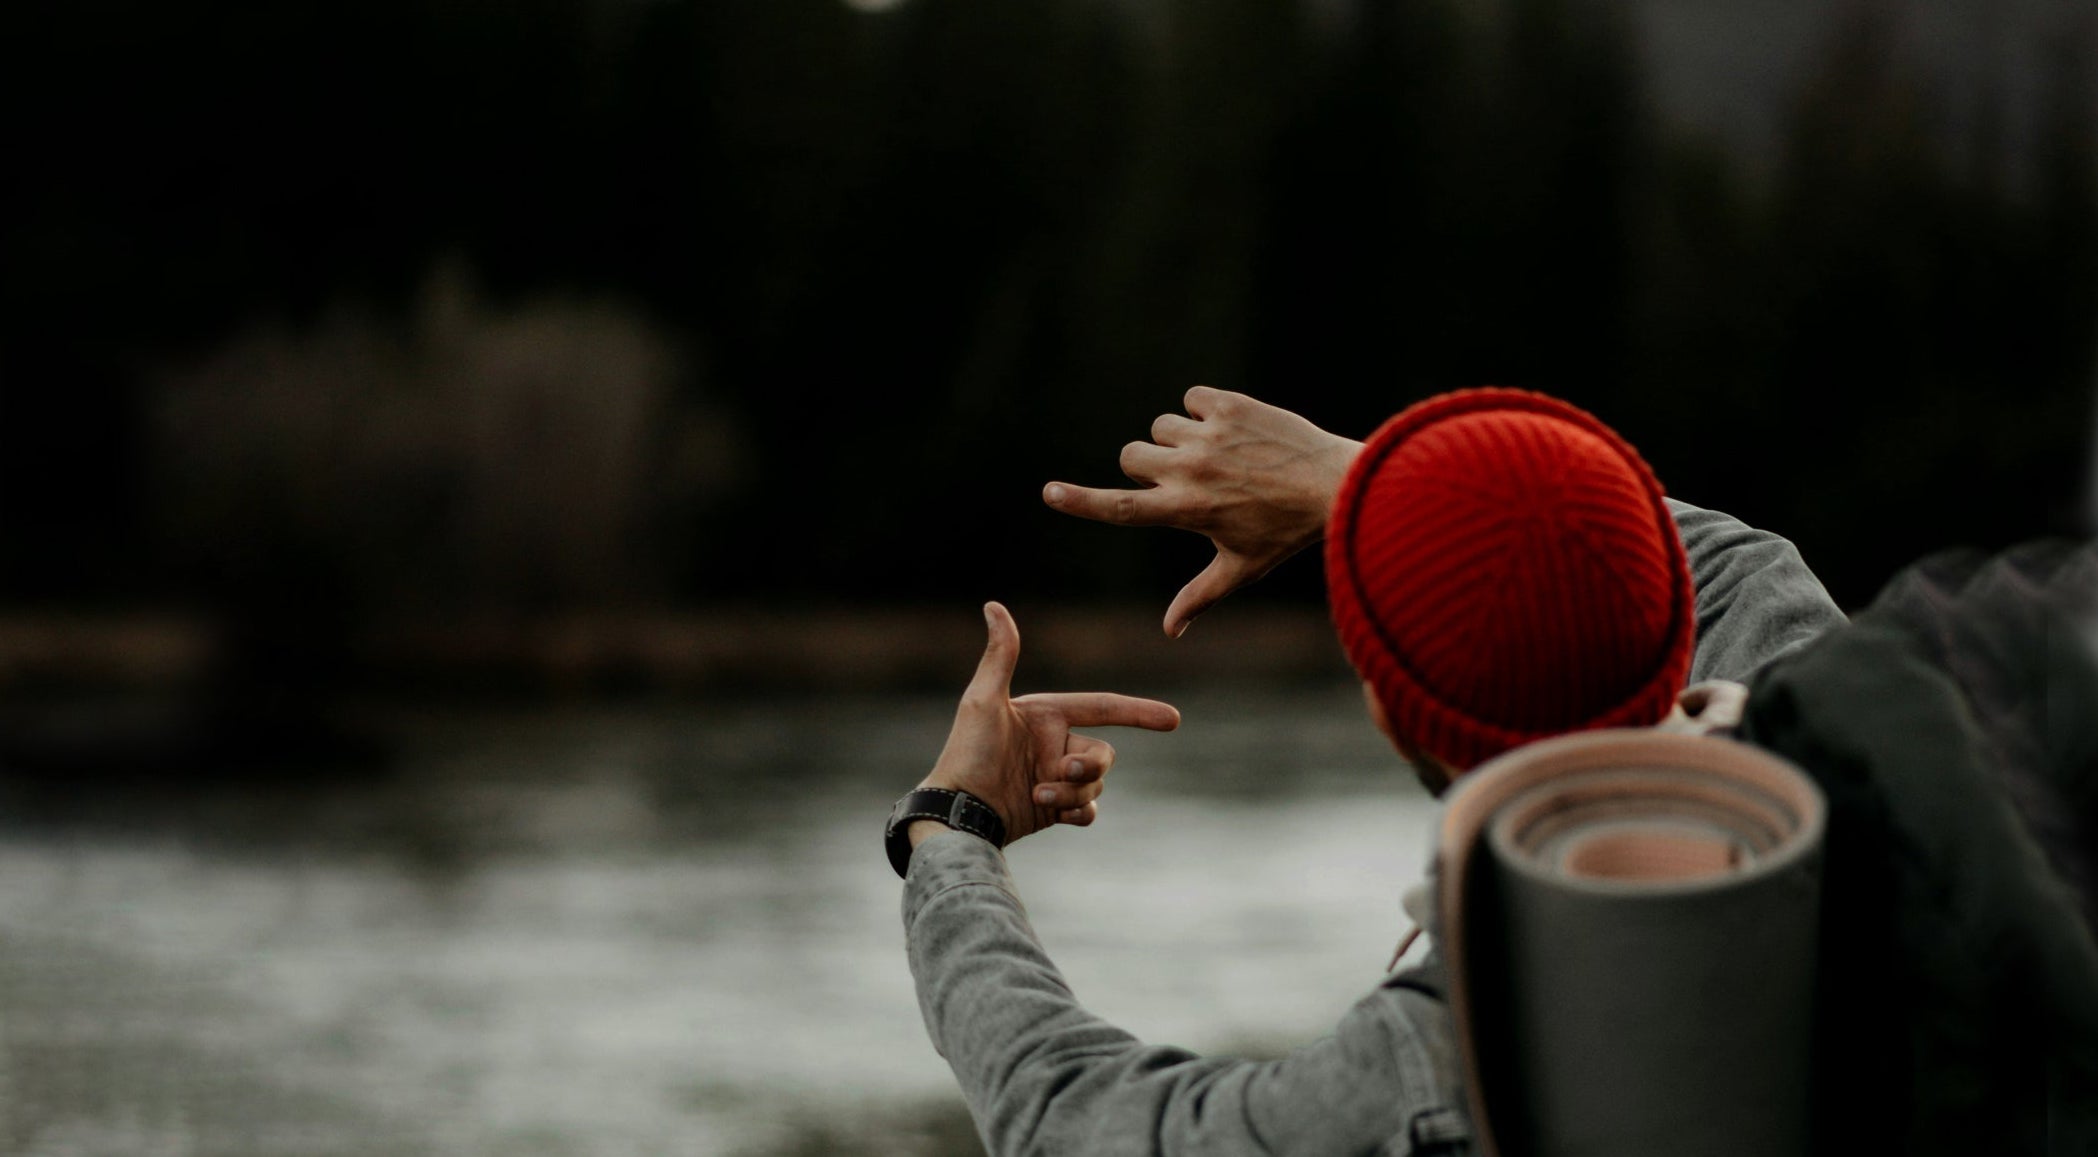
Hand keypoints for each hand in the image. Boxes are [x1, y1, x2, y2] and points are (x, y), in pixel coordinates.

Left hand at [914, 602, 1180, 847]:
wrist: (957, 812)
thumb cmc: (967, 753)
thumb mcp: (983, 700)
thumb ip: (1000, 655)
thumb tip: (993, 605)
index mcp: (1046, 716)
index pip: (1103, 708)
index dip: (1139, 712)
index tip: (1173, 720)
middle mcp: (1054, 744)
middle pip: (1104, 752)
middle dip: (1090, 763)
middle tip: (1063, 769)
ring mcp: (1056, 777)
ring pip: (1096, 782)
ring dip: (1073, 790)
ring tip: (1039, 795)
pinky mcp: (1054, 809)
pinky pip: (1088, 809)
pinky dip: (1077, 811)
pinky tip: (1054, 812)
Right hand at [1042, 386, 1360, 637]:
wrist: (1338, 484)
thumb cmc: (1286, 534)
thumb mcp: (1241, 569)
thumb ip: (1199, 597)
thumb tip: (1170, 632)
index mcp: (1185, 510)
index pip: (1120, 507)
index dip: (1080, 501)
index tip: (1049, 492)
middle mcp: (1190, 470)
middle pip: (1132, 456)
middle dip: (1149, 465)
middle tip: (1186, 477)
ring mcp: (1208, 435)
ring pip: (1161, 425)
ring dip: (1177, 437)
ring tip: (1219, 455)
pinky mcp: (1228, 405)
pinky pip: (1191, 399)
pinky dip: (1204, 410)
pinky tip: (1235, 430)